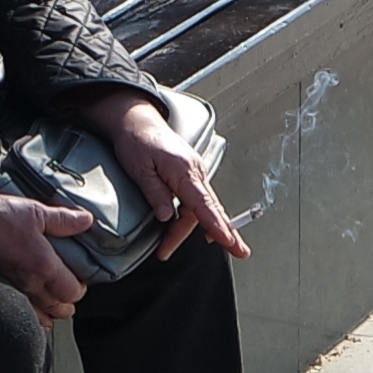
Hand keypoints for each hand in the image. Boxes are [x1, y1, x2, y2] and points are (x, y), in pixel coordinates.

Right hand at [0, 186, 98, 320]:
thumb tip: (86, 221)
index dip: (81, 287)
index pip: (73, 292)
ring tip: (52, 296)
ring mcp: (14, 291)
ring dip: (51, 309)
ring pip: (42, 317)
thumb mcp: (34, 211)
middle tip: (69, 286)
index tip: (80, 276)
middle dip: (68, 301)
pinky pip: (22, 313)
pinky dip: (32, 313)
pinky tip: (32, 302)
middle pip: (60, 309)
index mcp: (44, 266)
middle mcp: (31, 285)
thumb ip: (63, 219)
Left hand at [87, 92, 249, 261]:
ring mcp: (194, 172)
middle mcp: (194, 171)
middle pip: (206, 210)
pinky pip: (197, 200)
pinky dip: (195, 217)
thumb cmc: (138, 140)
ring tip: (168, 247)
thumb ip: (155, 193)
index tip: (228, 241)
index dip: (217, 225)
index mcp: (184, 170)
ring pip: (200, 208)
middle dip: (220, 233)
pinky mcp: (190, 174)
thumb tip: (166, 217)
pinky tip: (193, 228)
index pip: (204, 204)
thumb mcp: (140, 168)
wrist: (138, 120)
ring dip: (189, 229)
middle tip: (235, 252)